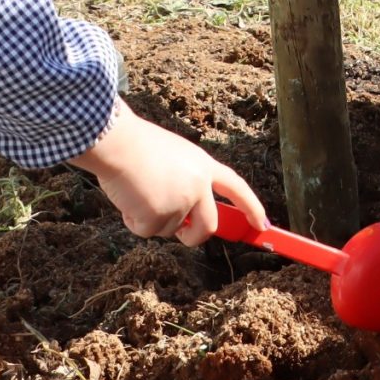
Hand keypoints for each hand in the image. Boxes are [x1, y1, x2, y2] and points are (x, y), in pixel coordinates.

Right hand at [70, 98, 266, 245]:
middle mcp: (198, 185)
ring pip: (169, 229)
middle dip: (194, 236)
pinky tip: (127, 199)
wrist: (117, 143)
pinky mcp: (158, 215)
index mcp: (204, 166)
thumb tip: (184, 216)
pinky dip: (134, 222)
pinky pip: (146, 231)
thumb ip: (185, 182)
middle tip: (180, 233)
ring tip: (137, 192)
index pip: (237, 188)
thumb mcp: (174, 157)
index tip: (262, 225)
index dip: (252, 207)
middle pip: (208, 226)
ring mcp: (180, 202)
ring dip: (152, 220)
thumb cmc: (137, 145)